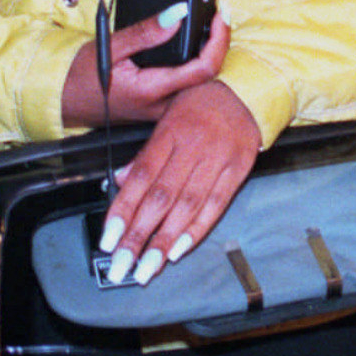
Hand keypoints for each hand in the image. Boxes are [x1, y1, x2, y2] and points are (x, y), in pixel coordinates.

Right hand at [61, 12, 230, 127]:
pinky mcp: (160, 109)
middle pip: (211, 78)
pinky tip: (197, 48)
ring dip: (212, 54)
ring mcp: (163, 111)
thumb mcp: (110, 46)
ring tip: (211, 28)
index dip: (219, 41)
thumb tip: (178, 13)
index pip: (204, 69)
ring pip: (203, 85)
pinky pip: (189, 89)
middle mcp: (162, 106)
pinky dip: (198, 65)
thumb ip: (146, 32)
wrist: (63, 101)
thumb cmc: (80, 77)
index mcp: (152, 91)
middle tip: (218, 18)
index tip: (220, 18)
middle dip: (220, 45)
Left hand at [96, 79, 261, 283]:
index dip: (122, 210)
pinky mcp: (238, 169)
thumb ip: (146, 153)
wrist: (246, 88)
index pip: (141, 177)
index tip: (109, 239)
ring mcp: (218, 158)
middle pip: (161, 197)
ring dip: (165, 241)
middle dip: (138, 236)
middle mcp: (193, 146)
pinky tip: (180, 249)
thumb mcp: (166, 116)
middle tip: (123, 264)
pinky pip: (216, 204)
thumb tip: (121, 182)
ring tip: (148, 267)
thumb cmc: (201, 102)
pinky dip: (197, 229)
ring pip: (187, 206)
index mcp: (170, 132)